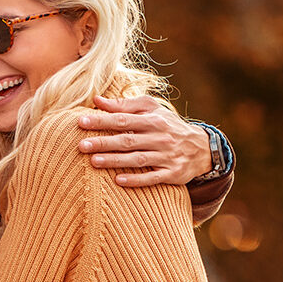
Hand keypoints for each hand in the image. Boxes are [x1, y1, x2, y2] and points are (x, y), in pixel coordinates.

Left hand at [77, 95, 210, 186]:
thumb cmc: (168, 125)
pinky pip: (152, 178)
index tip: (81, 121)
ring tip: (94, 162)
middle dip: (103, 142)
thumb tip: (97, 100)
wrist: (201, 148)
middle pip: (128, 139)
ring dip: (115, 160)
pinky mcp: (172, 174)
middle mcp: (160, 137)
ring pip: (138, 159)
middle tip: (81, 145)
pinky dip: (136, 179)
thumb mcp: (152, 110)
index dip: (101, 120)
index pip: (123, 119)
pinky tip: (118, 181)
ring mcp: (166, 156)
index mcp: (153, 120)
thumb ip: (125, 105)